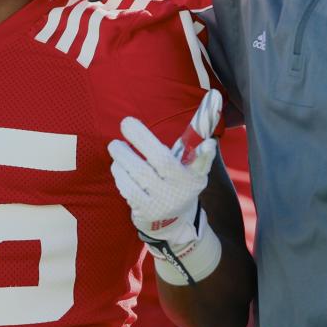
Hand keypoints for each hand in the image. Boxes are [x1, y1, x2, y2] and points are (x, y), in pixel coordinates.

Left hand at [108, 90, 222, 284]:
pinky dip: (120, 174)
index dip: (207, 153)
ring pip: (140, 173)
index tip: (209, 143)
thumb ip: (194, 145)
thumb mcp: (191, 168)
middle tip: (125, 123)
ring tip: (115, 146)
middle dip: (142, 138)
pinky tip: (117, 165)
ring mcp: (164, 201)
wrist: (172, 222)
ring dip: (124, 156)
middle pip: (162, 160)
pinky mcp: (146, 211)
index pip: (203, 162)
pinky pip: (128, 189)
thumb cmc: (179, 183)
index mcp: (194, 174)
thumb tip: (212, 103)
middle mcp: (182, 188)